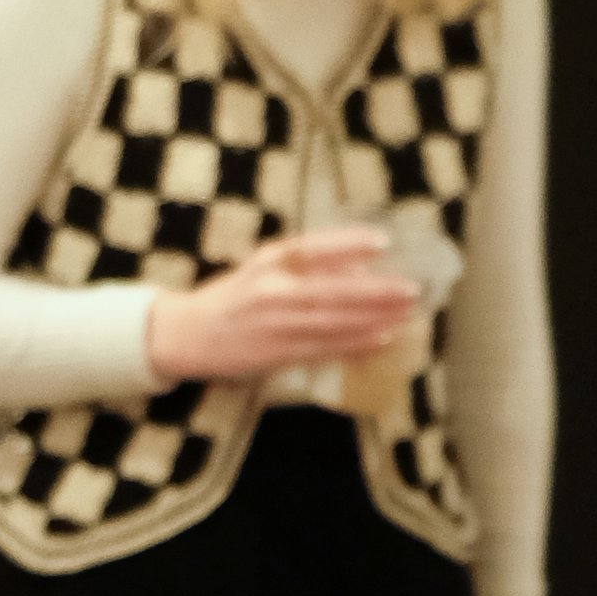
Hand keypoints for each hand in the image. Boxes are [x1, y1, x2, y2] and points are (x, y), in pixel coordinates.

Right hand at [144, 229, 417, 385]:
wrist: (184, 334)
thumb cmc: (231, 299)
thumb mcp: (262, 268)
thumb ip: (305, 264)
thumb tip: (359, 263)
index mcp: (267, 261)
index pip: (313, 248)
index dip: (349, 244)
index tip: (383, 242)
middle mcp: (271, 289)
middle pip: (332, 289)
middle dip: (376, 290)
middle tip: (413, 288)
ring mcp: (274, 324)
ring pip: (332, 321)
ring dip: (373, 318)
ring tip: (407, 313)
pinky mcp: (274, 353)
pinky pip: (323, 348)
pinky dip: (354, 344)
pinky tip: (381, 339)